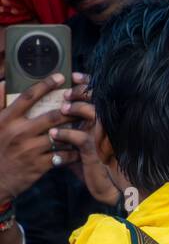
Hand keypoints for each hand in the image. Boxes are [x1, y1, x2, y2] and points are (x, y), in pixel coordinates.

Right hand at [0, 73, 75, 201]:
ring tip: (86, 124)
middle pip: (52, 116)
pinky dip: (73, 152)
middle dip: (70, 109)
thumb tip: (5, 82)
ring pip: (60, 136)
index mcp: (7, 119)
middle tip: (82, 103)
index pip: (28, 97)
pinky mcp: (39, 166)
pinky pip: (62, 156)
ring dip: (75, 130)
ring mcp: (31, 149)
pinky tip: (81, 148)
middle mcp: (20, 132)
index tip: (59, 77)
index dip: (45, 85)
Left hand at [49, 74, 120, 205]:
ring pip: (92, 114)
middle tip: (66, 92)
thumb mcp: (84, 141)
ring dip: (75, 109)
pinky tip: (54, 134)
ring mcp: (102, 138)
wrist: (109, 187)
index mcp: (104, 121)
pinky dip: (66, 134)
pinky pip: (80, 138)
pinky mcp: (95, 152)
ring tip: (62, 109)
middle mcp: (106, 127)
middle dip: (80, 91)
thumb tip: (53, 112)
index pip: (98, 95)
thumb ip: (73, 127)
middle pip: (97, 99)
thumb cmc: (94, 164)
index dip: (88, 83)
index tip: (74, 76)